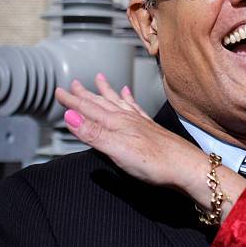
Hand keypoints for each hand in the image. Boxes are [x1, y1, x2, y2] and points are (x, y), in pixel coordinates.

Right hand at [54, 74, 245, 221]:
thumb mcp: (117, 150)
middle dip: (85, 95)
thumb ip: (93, 134)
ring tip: (98, 79)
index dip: (72, 102)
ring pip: (117, 103)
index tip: (58, 92)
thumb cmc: (155, 162)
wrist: (186, 167)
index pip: (88, 109)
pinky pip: (135, 108)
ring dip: (105, 92)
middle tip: (72, 85)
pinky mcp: (150, 130)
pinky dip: (128, 99)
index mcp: (116, 124)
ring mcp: (140, 123)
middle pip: (101, 104)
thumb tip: (69, 116)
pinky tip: (126, 94)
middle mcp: (127, 119)